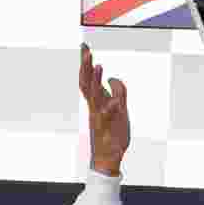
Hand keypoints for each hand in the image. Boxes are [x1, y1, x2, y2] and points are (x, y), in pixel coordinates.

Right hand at [79, 43, 130, 176]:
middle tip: (85, 50)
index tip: (84, 48)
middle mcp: (95, 107)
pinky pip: (110, 116)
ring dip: (96, 82)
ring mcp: (101, 117)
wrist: (108, 156)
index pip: (87, 79)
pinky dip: (112, 107)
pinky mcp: (110, 127)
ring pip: (95, 97)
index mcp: (96, 102)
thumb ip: (116, 92)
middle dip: (86, 67)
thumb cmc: (112, 131)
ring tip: (98, 66)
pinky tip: (117, 101)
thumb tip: (113, 78)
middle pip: (87, 84)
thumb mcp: (118, 107)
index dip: (85, 64)